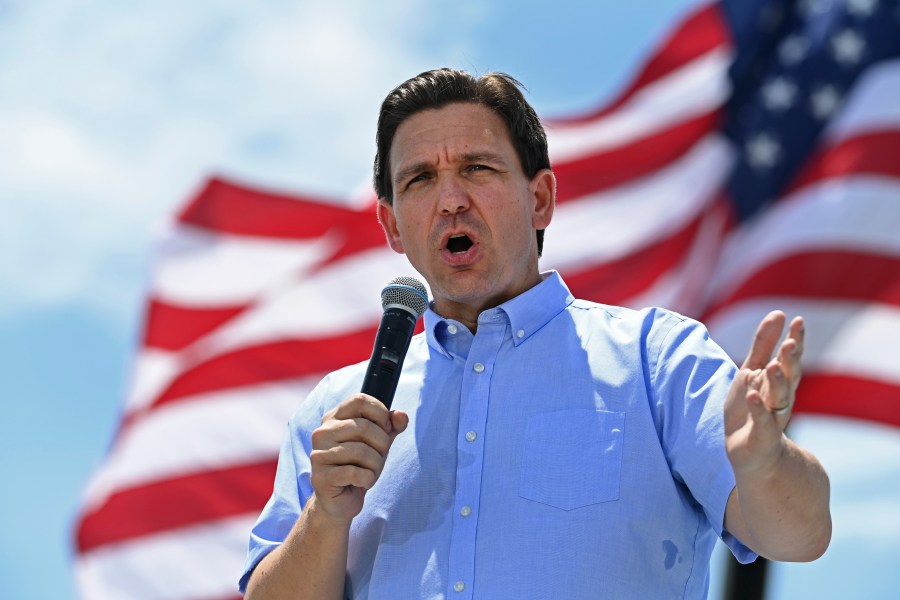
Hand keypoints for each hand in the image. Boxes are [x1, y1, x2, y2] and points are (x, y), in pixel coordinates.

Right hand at [309, 394, 408, 523]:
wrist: (341, 500)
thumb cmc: (359, 465)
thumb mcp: (379, 442)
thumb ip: (392, 426)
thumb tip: (401, 416)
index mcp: (333, 418)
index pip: (360, 400)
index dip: (380, 413)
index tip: (385, 429)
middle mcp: (322, 432)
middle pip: (365, 427)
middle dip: (382, 445)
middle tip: (379, 458)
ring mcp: (318, 454)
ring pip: (362, 452)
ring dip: (376, 466)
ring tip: (369, 472)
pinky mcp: (320, 477)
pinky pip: (356, 473)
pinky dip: (367, 479)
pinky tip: (361, 483)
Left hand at [724, 310, 803, 474]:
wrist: (751, 454)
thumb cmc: (751, 407)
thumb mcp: (752, 371)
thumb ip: (763, 344)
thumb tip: (779, 312)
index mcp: (779, 381)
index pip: (789, 358)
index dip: (794, 340)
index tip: (797, 320)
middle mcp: (780, 398)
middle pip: (789, 377)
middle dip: (790, 360)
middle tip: (790, 343)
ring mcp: (772, 418)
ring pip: (779, 398)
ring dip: (777, 382)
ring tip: (772, 365)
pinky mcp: (761, 437)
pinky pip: (762, 422)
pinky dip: (758, 409)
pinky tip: (753, 394)